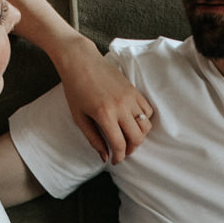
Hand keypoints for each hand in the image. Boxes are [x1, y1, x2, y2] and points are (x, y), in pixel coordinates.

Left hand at [58, 45, 154, 164]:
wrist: (81, 61)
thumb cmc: (75, 89)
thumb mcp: (79, 117)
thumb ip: (93, 139)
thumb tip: (104, 157)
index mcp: (104, 115)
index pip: (119, 144)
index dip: (119, 157)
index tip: (115, 160)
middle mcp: (121, 107)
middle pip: (137, 138)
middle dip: (131, 149)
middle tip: (122, 151)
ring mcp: (130, 97)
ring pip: (145, 126)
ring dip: (139, 136)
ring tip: (128, 137)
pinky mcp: (134, 90)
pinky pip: (148, 111)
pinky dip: (143, 120)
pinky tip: (132, 122)